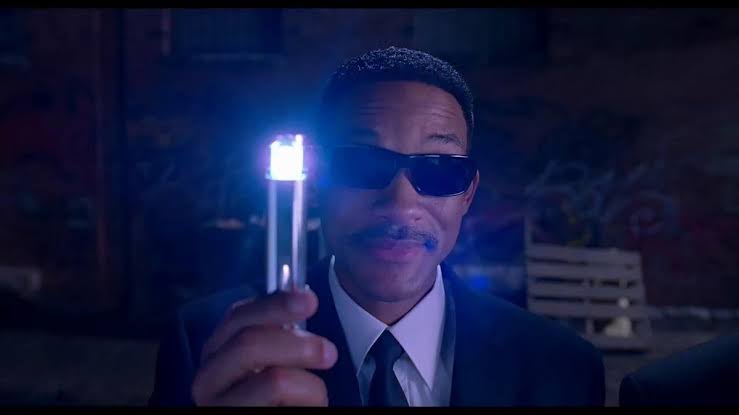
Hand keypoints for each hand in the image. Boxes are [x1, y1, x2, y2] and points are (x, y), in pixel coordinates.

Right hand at [191, 288, 337, 405]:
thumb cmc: (273, 397)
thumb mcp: (272, 362)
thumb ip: (279, 335)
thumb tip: (302, 298)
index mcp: (217, 352)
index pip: (238, 316)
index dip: (275, 304)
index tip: (310, 300)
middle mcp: (207, 377)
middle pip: (249, 343)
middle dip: (296, 343)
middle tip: (329, 352)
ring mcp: (217, 405)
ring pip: (275, 380)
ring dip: (309, 385)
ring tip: (317, 395)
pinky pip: (286, 404)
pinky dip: (308, 403)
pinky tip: (303, 407)